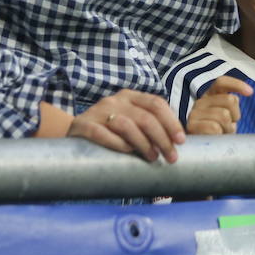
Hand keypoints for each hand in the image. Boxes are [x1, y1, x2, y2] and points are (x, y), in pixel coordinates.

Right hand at [67, 89, 184, 161]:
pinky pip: (102, 134)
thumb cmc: (109, 131)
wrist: (73, 133)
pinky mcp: (82, 125)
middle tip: (171, 157)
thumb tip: (177, 143)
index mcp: (130, 97)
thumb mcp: (130, 121)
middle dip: (163, 139)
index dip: (171, 122)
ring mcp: (97, 111)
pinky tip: (127, 153)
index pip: (156, 104)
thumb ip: (149, 126)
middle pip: (146, 117)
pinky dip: (118, 145)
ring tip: (152, 158)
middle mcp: (115, 100)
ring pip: (126, 125)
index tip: (181, 141)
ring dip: (143, 144)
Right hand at [187, 76, 251, 134]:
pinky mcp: (191, 126)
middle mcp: (201, 102)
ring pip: (224, 115)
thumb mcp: (226, 116)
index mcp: (209, 96)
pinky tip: (215, 138)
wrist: (201, 149)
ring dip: (228, 128)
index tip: (250, 92)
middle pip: (229, 100)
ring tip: (222, 133)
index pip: (222, 82)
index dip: (237, 85)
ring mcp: (194, 113)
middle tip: (230, 125)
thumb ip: (231, 103)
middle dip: (236, 115)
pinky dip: (220, 134)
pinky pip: (215, 127)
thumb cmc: (217, 132)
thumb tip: (248, 91)